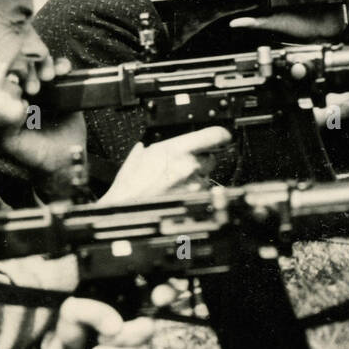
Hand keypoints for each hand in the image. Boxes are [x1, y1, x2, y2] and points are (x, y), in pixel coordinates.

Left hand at [0, 53, 88, 177]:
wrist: (64, 161)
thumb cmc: (34, 154)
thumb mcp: (10, 142)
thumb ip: (4, 125)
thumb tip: (12, 103)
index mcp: (11, 104)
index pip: (7, 78)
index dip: (12, 75)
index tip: (20, 82)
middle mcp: (27, 95)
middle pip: (25, 68)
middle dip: (30, 70)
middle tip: (37, 84)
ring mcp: (46, 92)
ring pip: (43, 66)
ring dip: (46, 65)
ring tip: (50, 76)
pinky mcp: (65, 92)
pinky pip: (63, 72)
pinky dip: (63, 65)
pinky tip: (64, 70)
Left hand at [44, 298, 155, 348]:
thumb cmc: (69, 331)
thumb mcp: (71, 313)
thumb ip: (91, 311)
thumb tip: (117, 326)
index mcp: (126, 300)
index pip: (160, 289)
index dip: (168, 291)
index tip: (159, 298)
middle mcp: (137, 319)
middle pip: (149, 328)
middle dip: (123, 338)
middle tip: (101, 340)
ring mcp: (140, 343)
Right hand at [99, 126, 232, 204]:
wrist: (125, 213)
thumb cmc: (130, 187)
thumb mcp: (140, 157)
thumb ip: (155, 147)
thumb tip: (153, 144)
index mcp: (179, 150)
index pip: (215, 135)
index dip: (222, 135)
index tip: (222, 137)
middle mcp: (191, 166)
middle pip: (210, 157)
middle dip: (200, 160)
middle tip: (181, 166)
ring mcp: (195, 184)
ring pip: (207, 175)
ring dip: (196, 177)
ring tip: (173, 183)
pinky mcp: (195, 200)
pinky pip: (202, 191)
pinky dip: (193, 192)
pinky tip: (175, 193)